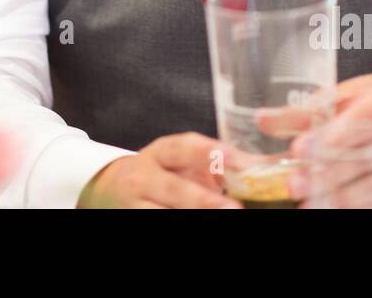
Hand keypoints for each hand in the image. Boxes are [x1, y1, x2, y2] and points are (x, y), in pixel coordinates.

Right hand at [77, 132, 243, 208]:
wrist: (110, 188)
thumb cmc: (158, 173)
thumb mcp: (178, 160)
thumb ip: (213, 161)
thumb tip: (262, 164)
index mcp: (159, 153)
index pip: (181, 148)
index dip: (206, 151)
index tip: (233, 157)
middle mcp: (142, 176)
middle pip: (174, 188)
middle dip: (204, 200)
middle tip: (234, 208)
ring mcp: (134, 202)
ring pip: (163, 212)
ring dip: (193, 216)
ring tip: (223, 216)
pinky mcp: (132, 219)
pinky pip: (157, 223)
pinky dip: (178, 223)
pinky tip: (202, 224)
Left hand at [259, 72, 371, 205]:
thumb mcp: (355, 93)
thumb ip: (311, 109)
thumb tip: (262, 120)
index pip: (369, 115)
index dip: (336, 133)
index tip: (302, 146)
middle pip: (371, 154)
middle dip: (330, 172)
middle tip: (294, 182)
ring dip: (342, 196)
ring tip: (308, 202)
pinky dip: (360, 206)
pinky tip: (333, 208)